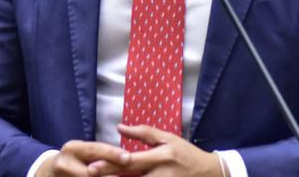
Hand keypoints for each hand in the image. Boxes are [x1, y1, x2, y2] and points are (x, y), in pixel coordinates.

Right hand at [36, 140, 130, 176]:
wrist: (48, 173)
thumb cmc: (74, 159)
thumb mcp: (82, 151)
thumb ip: (101, 153)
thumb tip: (127, 158)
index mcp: (72, 149)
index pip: (94, 150)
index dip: (112, 154)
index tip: (128, 158)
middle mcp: (65, 164)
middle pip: (91, 172)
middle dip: (111, 174)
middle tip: (129, 174)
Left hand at [85, 124, 222, 176]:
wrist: (209, 173)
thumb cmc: (186, 153)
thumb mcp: (168, 138)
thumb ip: (144, 133)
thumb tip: (120, 127)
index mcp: (161, 156)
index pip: (131, 161)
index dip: (110, 164)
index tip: (92, 166)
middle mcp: (161, 174)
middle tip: (89, 175)